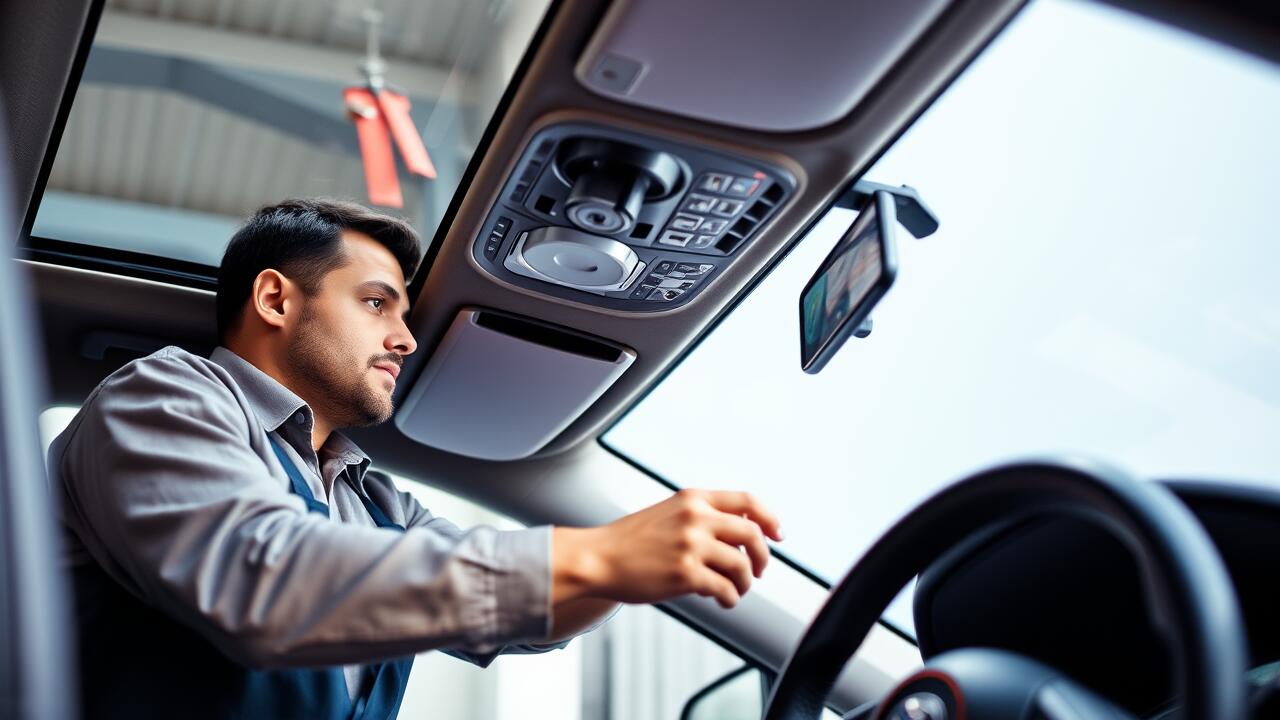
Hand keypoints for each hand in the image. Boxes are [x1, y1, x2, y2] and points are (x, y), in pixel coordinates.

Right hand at [553, 489, 783, 608]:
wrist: (597, 558)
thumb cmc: (629, 541)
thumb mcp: (668, 514)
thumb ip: (701, 518)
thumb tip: (739, 538)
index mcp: (693, 499)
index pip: (747, 501)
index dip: (769, 518)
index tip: (778, 534)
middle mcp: (696, 518)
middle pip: (752, 535)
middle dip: (762, 557)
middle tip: (759, 571)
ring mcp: (691, 546)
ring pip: (742, 565)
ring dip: (745, 583)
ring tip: (735, 590)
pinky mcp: (686, 574)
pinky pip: (726, 589)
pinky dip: (731, 599)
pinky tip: (724, 602)